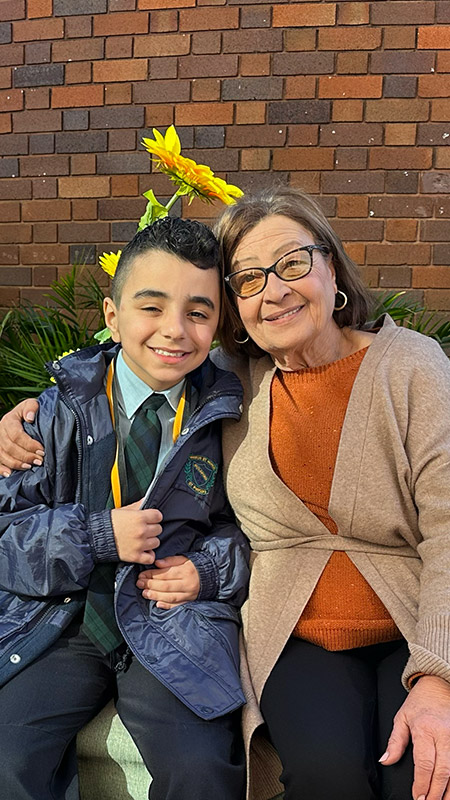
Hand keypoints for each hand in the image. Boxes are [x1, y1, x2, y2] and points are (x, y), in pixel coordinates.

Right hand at [0, 399, 42, 475]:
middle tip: (39, 461)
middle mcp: (0, 430)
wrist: (23, 416)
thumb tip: (30, 418)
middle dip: (26, 456)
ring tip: (29, 467)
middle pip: (10, 447)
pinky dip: (1, 469)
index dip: (29, 444)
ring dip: (16, 463)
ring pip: (2, 455)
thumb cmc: (29, 411)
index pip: (16, 435)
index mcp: (9, 420)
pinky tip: (9, 473)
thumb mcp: (32, 404)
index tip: (42, 450)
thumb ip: (31, 407)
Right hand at [111, 500, 161, 564]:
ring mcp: (139, 544)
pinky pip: (150, 558)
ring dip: (150, 541)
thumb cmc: (109, 522)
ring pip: (156, 542)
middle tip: (144, 530)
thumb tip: (146, 499)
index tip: (150, 519)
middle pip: (158, 529)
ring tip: (142, 540)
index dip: (154, 517)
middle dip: (152, 529)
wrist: (96, 537)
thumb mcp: (123, 510)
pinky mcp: (135, 556)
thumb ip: (137, 505)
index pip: (158, 516)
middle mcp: (142, 531)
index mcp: (139, 518)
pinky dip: (148, 556)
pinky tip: (143, 551)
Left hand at [136, 556, 200, 608]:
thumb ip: (171, 561)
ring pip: (170, 596)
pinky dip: (167, 605)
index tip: (142, 575)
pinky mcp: (190, 601)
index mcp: (185, 571)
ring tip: (144, 593)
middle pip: (165, 586)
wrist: (213, 575)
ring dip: (155, 596)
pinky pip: (177, 605)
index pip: (165, 574)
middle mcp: (187, 584)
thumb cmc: (196, 565)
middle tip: (140, 584)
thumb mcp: (185, 558)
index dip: (152, 575)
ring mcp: (189, 594)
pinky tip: (158, 604)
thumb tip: (157, 563)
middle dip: (150, 585)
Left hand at [380, 675, 449, 799]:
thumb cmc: (419, 702)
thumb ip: (394, 742)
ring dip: (449, 789)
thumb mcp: (401, 718)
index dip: (421, 784)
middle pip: (442, 770)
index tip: (418, 797)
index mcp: (424, 729)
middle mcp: (443, 735)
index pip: (424, 763)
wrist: (439, 685)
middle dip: (436, 792)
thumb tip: (386, 761)